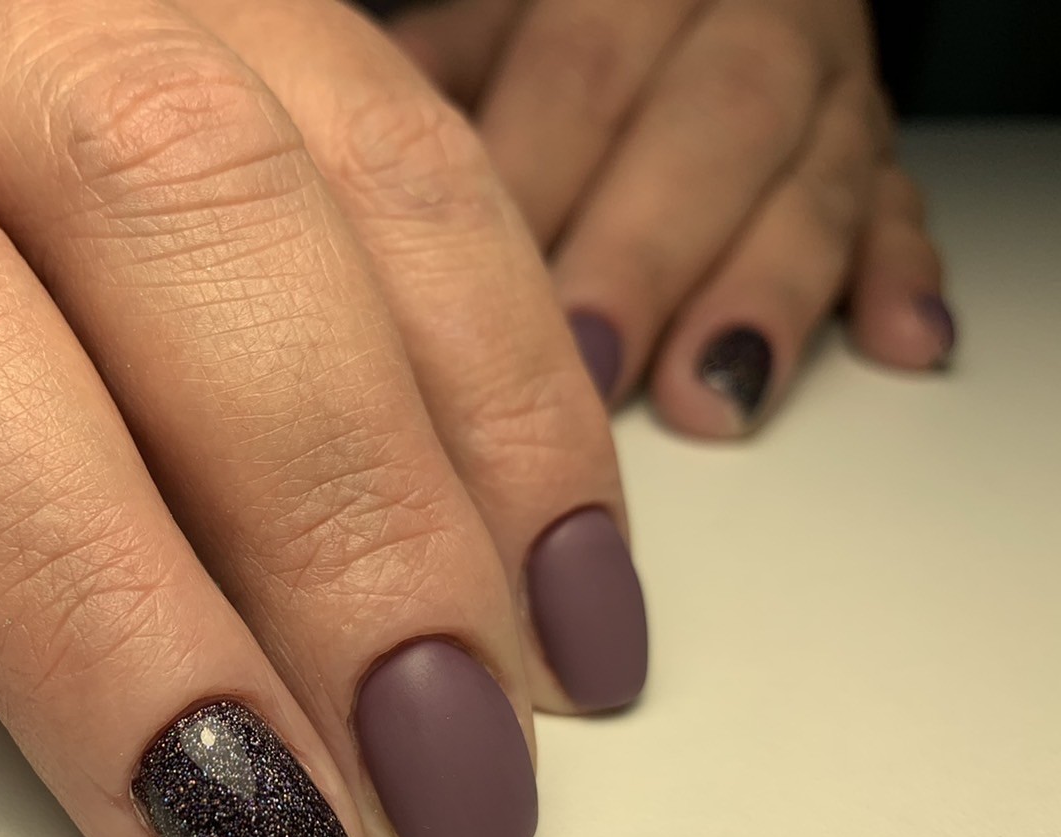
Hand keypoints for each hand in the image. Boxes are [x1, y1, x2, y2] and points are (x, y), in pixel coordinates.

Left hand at [388, 0, 954, 435]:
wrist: (666, 9)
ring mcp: (819, 91)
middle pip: (711, 121)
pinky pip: (902, 207)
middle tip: (593, 363)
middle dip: (648, 251)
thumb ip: (437, 90)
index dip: (541, 178)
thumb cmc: (557, 40)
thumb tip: (341, 171)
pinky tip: (898, 337)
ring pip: (813, 173)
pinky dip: (898, 277)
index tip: (477, 292)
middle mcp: (740, 21)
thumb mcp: (485, 38)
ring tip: (713, 392)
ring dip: (764, 291)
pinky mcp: (873, 157)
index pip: (584, 70)